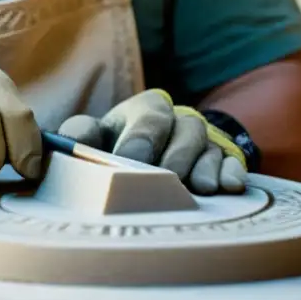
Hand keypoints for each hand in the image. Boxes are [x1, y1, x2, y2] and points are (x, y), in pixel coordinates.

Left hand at [57, 90, 246, 194]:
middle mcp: (177, 120)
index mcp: (144, 110)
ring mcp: (204, 141)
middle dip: (174, 153)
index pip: (147, 115)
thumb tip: (66, 145)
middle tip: (165, 177)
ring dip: (203, 166)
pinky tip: (229, 189)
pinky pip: (234, 163)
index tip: (130, 161)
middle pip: (183, 127)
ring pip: (209, 144)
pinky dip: (232, 174)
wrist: (158, 153)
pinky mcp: (225, 160)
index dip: (139, 137)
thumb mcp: (97, 138)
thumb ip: (80, 137)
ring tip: (198, 188)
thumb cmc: (118, 148)